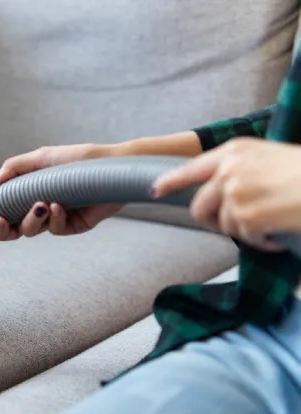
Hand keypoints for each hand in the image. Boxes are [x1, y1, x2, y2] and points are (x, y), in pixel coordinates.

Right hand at [0, 143, 123, 239]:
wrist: (111, 166)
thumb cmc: (78, 158)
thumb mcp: (41, 157)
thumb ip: (13, 169)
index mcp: (28, 193)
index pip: (4, 212)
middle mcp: (39, 208)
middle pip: (14, 230)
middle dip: (4, 231)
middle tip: (1, 221)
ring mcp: (56, 219)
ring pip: (32, 231)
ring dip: (31, 219)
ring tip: (41, 203)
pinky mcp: (73, 226)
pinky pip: (56, 229)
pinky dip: (55, 219)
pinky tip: (59, 205)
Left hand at [152, 137, 300, 251]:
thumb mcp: (270, 159)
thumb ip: (240, 169)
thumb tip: (219, 193)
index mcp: (236, 150)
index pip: (191, 167)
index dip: (170, 181)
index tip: (155, 191)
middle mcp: (230, 168)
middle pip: (199, 206)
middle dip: (214, 221)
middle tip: (242, 225)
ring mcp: (236, 191)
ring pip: (222, 225)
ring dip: (246, 232)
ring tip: (271, 225)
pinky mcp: (247, 214)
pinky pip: (243, 238)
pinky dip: (262, 243)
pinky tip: (278, 236)